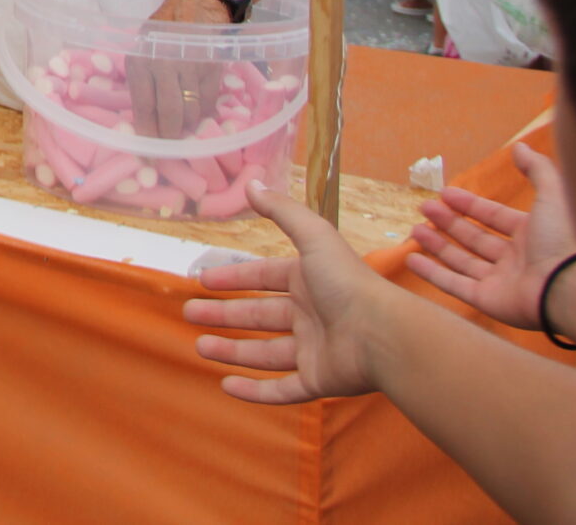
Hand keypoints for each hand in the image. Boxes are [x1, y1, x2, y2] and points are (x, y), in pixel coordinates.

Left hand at [127, 0, 232, 139]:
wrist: (198, 5)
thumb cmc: (164, 31)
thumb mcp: (142, 50)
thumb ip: (142, 79)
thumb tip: (145, 117)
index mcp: (140, 63)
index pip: (142, 108)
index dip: (147, 134)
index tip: (148, 153)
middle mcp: (163, 67)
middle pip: (169, 116)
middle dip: (170, 138)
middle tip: (170, 150)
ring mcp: (190, 69)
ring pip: (191, 113)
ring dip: (188, 128)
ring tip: (184, 132)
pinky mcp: (212, 70)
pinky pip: (209, 104)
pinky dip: (205, 115)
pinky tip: (200, 117)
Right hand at [186, 180, 400, 402]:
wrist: (386, 335)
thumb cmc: (349, 283)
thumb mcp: (313, 237)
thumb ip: (282, 211)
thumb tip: (251, 183)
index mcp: (308, 282)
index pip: (263, 278)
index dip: (233, 278)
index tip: (203, 280)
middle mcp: (310, 316)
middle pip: (259, 316)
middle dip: (224, 315)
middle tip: (190, 314)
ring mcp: (314, 351)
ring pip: (265, 353)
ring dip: (232, 351)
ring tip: (200, 348)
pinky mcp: (319, 382)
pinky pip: (282, 389)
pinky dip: (255, 391)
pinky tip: (227, 388)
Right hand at [404, 142, 571, 331]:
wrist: (567, 288)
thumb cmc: (560, 241)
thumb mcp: (551, 196)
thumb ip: (538, 171)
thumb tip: (520, 146)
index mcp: (530, 237)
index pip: (494, 218)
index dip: (470, 205)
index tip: (446, 193)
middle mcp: (514, 260)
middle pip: (474, 239)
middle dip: (449, 222)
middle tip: (425, 208)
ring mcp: (499, 282)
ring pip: (462, 262)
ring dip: (437, 246)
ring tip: (416, 230)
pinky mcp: (487, 301)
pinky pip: (454, 286)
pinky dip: (432, 273)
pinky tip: (412, 260)